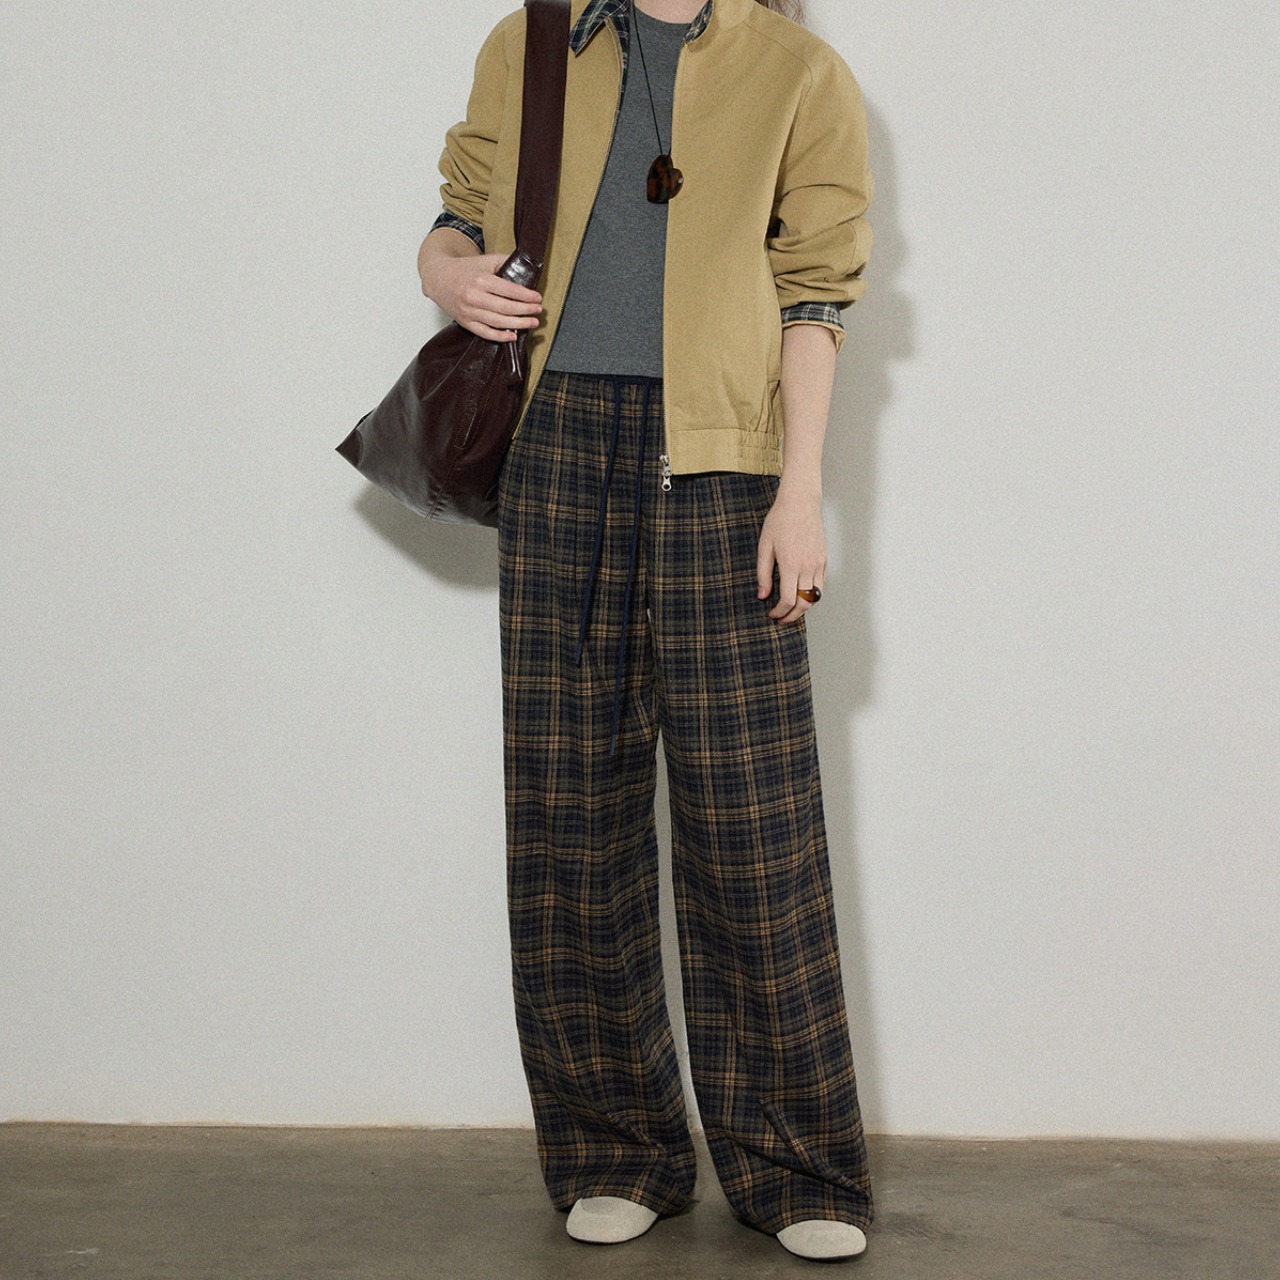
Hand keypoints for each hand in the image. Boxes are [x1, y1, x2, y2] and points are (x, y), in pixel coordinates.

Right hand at [423, 251, 541, 342]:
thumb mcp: (484, 260)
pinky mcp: (465, 322)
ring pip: (497, 322)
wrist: (437, 277)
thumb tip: (525, 269)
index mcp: (480, 279)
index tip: (537, 298)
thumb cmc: (464, 269)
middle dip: (525, 310)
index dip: (525, 296)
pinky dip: (500, 337)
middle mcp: (473, 296)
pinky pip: (485, 333)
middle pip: (505, 308)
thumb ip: (504, 262)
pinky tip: (513, 336)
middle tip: (538, 311)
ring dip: (518, 324)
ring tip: (532, 323)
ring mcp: (468, 311)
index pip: (508, 289)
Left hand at [756, 479, 826, 624]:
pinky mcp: (824, 559)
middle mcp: (808, 567)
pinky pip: (821, 585)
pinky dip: (812, 594)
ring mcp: (818, 564)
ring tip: (790, 609)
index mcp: (791, 565)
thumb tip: (763, 595)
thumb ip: (763, 573)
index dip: (779, 612)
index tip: (772, 614)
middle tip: (781, 619)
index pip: (788, 600)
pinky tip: (800, 594)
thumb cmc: (780, 521)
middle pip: (804, 603)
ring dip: (803, 607)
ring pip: (815, 596)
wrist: (800, 502)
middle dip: (792, 616)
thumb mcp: (765, 546)